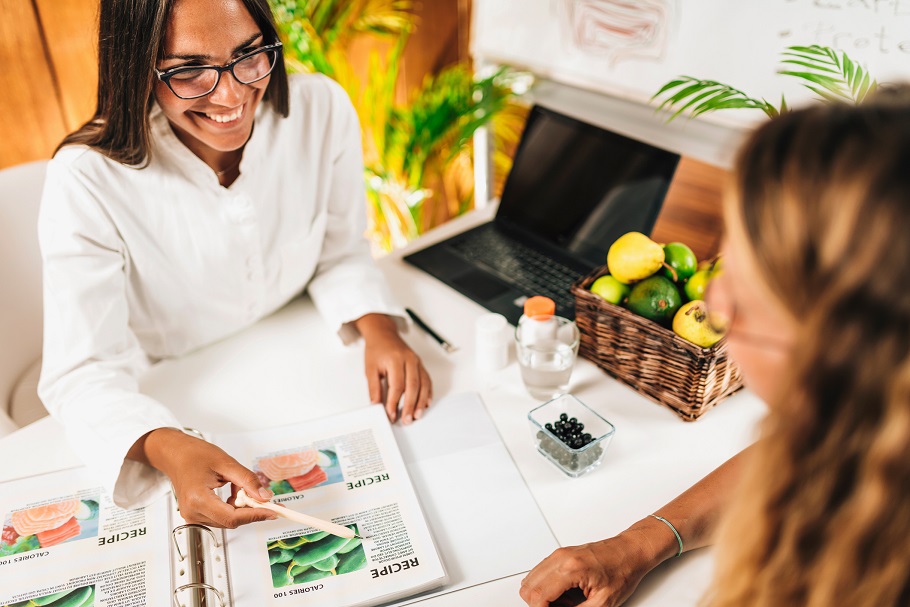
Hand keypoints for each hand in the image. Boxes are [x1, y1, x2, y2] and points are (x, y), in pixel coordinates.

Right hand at [131, 428, 277, 527]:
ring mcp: (193, 516)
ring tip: (241, 486)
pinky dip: (233, 507)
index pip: (232, 517)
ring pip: (228, 520)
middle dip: (252, 510)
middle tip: (268, 500)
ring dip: (242, 507)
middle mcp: (193, 512)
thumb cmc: (194, 455)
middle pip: (231, 521)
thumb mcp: (226, 463)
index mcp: (198, 499)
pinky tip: (233, 492)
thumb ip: (248, 481)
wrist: (175, 455)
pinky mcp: (196, 515)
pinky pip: (221, 517)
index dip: (255, 515)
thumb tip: (265, 497)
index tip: (272, 511)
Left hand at [355, 313, 431, 423]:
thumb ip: (373, 388)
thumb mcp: (370, 369)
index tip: (391, 415)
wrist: (383, 335)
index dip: (394, 402)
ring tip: (418, 415)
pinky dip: (428, 393)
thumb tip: (376, 406)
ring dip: (421, 402)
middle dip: (410, 405)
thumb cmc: (376, 350)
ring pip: (423, 384)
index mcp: (395, 359)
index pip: (397, 385)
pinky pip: (427, 380)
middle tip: (407, 420)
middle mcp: (409, 360)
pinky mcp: (420, 364)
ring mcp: (417, 361)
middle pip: (412, 386)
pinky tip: (426, 403)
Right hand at [519, 531, 658, 606]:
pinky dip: (546, 586)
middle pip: (528, 587)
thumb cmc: (622, 571)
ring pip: (531, 579)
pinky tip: (564, 593)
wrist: (630, 551)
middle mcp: (560, 558)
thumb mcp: (603, 603)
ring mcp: (559, 554)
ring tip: (564, 602)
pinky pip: (540, 572)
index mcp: (570, 569)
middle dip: (539, 604)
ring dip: (542, 595)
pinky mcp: (560, 554)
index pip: (537, 595)